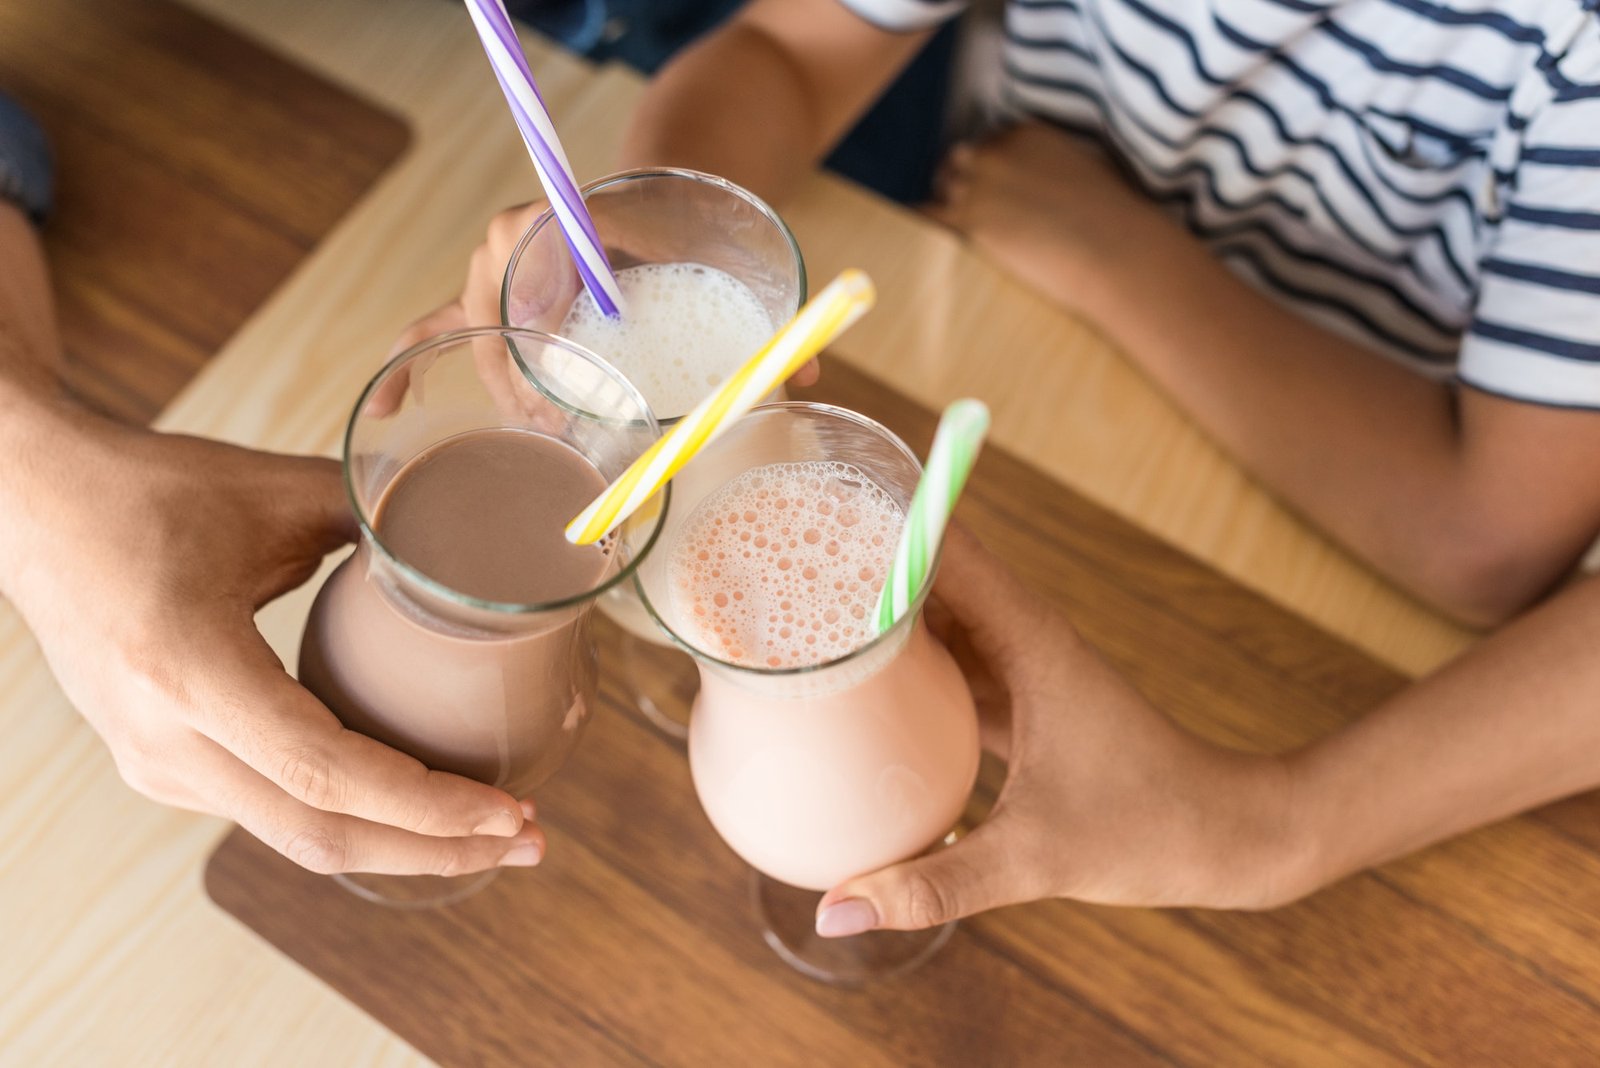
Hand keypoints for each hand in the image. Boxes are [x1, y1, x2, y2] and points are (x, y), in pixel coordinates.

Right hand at [1, 408, 545, 875]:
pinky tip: (411, 802)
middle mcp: (164, 739)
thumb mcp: (272, 493)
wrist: (29, 509)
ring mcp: (155, 764)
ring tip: (489, 828)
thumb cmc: (145, 490)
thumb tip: (473, 540)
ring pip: (295, 837)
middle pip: (321, 836)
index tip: (512, 815)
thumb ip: (380, 517)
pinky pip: (269, 812)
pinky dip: (350, 818)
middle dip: (437, 850)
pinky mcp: (159, 766)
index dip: (430, 807)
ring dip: (399, 842)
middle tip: (530, 843)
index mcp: (189, 669)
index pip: (329, 775)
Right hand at [387, 200, 817, 398]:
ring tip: (540, 434)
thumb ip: (762, 319)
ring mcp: (495, 273)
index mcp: (561, 220)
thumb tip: (807, 377)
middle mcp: (516, 241)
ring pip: (473, 335)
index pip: (529, 264)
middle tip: (568, 429)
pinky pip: (432, 329)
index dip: (541, 323)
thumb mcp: (719, 266)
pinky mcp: (488, 302)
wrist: (657, 198)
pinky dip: (410, 365)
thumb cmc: (687, 236)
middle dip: (528, 383)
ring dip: (504, 390)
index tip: (562, 374)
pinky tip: (386, 409)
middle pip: (497, 319)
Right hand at [814, 527, 1305, 936]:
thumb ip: (932, 884)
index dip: (877, 521)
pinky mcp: (1023, 700)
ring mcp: (1021, 667)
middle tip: (772, 572)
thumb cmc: (1153, 829)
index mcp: (1027, 639)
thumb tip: (834, 913)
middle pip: (924, 574)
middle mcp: (1021, 637)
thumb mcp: (1033, 859)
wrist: (1232, 836)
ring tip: (795, 621)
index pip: (942, 547)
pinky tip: (854, 695)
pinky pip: (947, 667)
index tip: (806, 515)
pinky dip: (903, 670)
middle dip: (857, 566)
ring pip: (934, 620)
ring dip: (876, 617)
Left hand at [927, 123, 1165, 311]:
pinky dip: (927, 225)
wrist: (1112, 251)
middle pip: (961, 160)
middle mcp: (996, 153)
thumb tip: (1055, 179)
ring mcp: (977, 186)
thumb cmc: (1114, 217)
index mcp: (1027, 134)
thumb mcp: (1089, 169)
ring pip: (943, 187)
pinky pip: (928, 218)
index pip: (992, 142)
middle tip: (971, 205)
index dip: (990, 165)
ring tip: (953, 224)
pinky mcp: (968, 223)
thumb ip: (1058, 163)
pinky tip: (929, 238)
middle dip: (964, 180)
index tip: (994, 183)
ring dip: (948, 204)